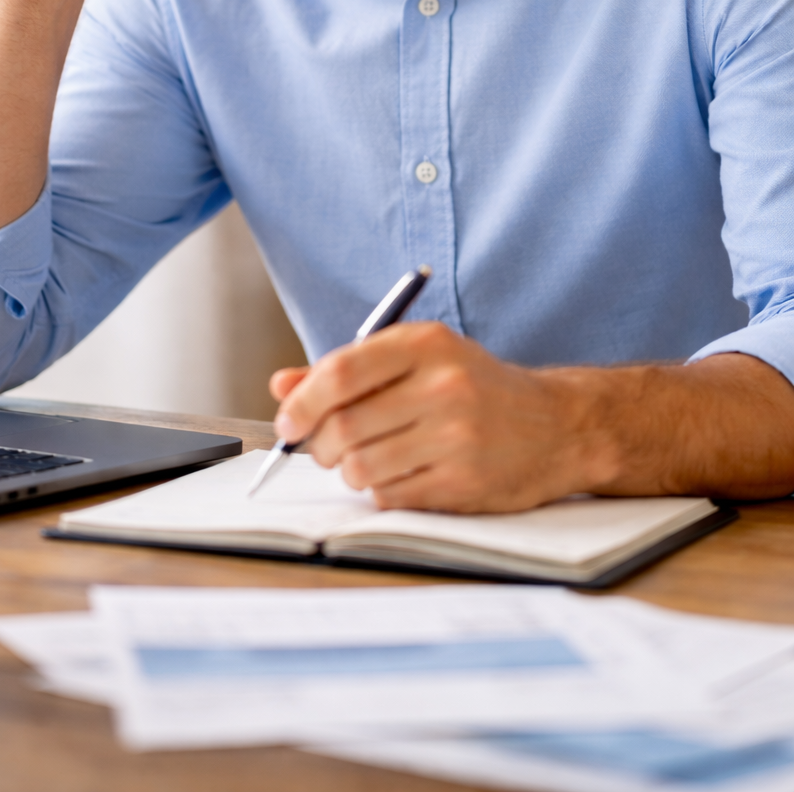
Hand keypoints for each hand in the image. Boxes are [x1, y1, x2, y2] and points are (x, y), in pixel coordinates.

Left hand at [269, 322, 601, 512]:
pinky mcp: (465, 483)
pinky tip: (403, 474)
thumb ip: (348, 370)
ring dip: (350, 471)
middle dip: (320, 444)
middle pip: (344, 426)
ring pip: (360, 467)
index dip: (302, 402)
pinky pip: (390, 496)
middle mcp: (444, 386)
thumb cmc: (475, 388)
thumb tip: (282, 387)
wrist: (558, 426)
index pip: (341, 372)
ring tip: (369, 459)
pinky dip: (381, 490)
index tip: (288, 422)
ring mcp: (457, 437)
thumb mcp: (418, 360)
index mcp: (426, 344)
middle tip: (325, 447)